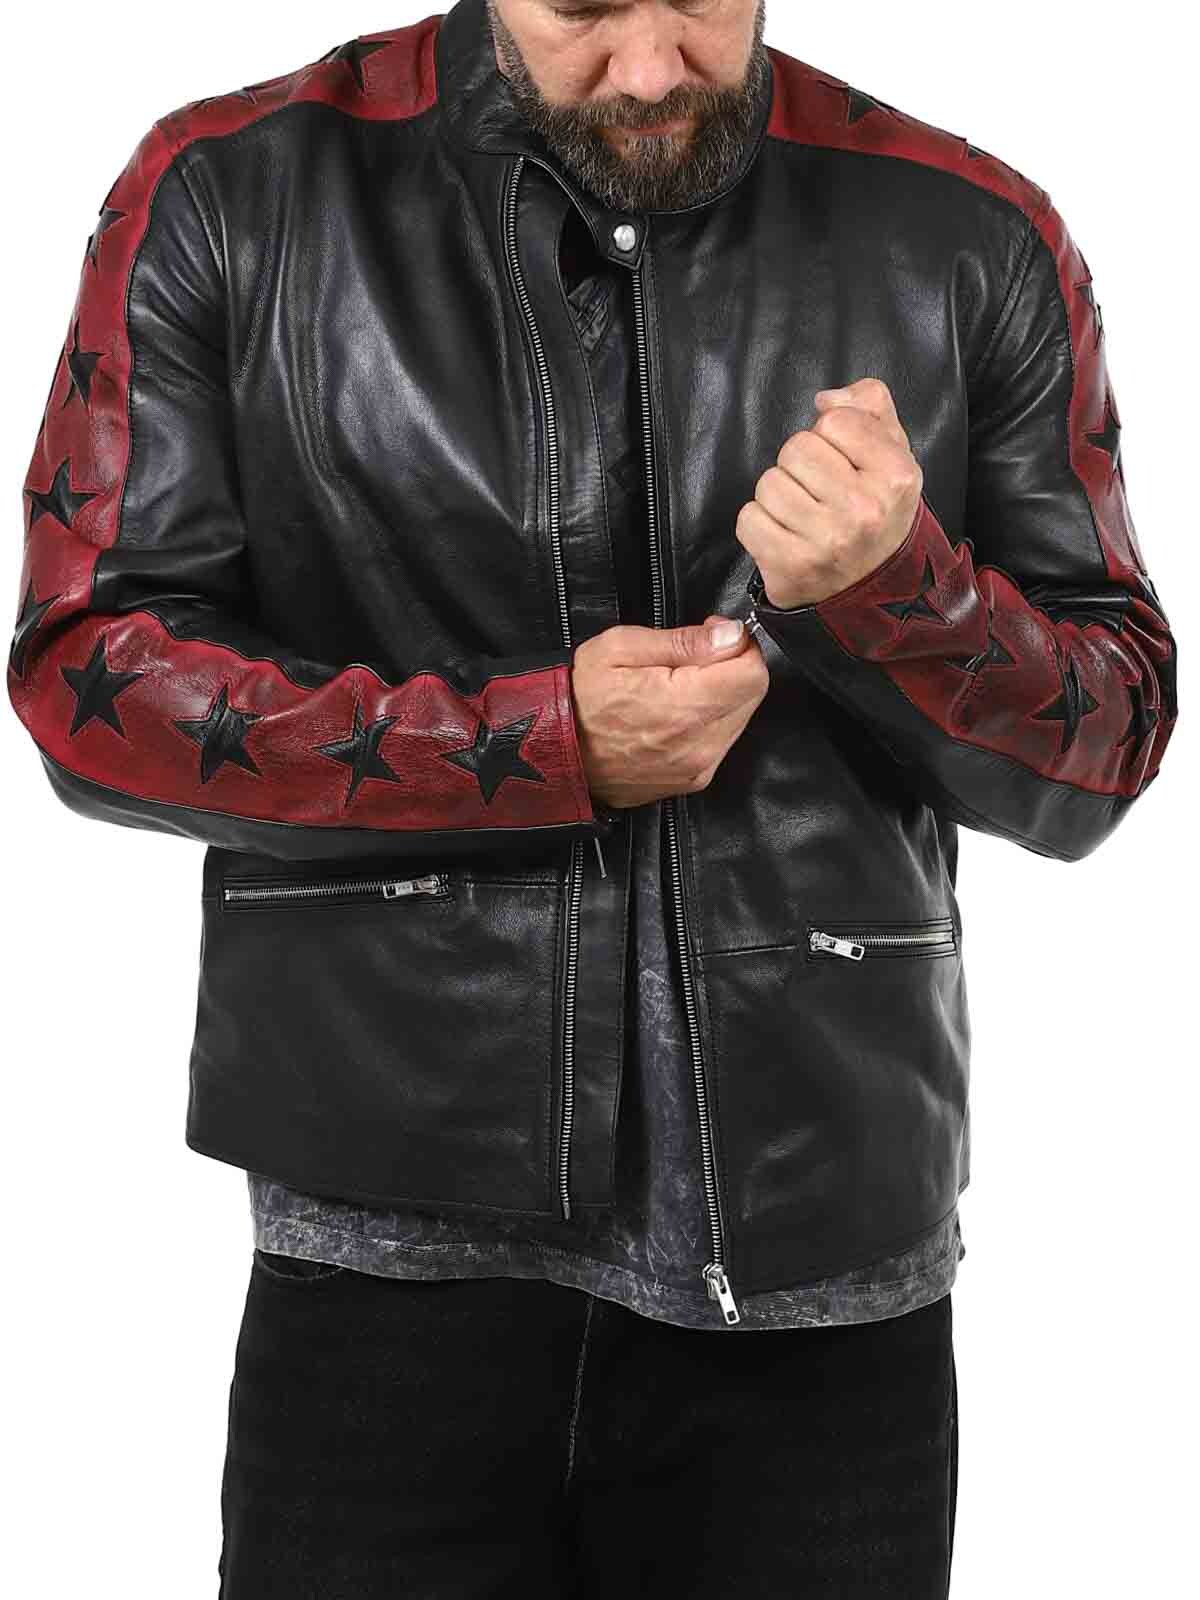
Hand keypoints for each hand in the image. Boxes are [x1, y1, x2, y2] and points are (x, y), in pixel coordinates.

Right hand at [570, 615, 768, 809]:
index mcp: (684, 707)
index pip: (753, 672)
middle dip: (731, 668)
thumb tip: (730, 636)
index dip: (739, 645)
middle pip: (752, 695)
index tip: (714, 636)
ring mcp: (698, 767)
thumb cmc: (578, 700)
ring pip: (740, 718)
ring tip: (677, 688)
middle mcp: (699, 744)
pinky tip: (675, 714)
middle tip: (692, 659)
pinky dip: (709, 722)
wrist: (555, 754)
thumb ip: (683, 641)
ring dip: (721, 696)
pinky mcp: (693, 780)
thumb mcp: (620, 648)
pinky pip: (722, 741)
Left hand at [735, 377, 923, 608]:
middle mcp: (863, 509)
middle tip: (820, 491)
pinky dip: (759, 524)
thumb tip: (824, 399)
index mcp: (895, 476)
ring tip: (803, 514)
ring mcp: (825, 541)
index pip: (835, 421)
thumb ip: (869, 405)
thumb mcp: (893, 453)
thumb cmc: (878, 511)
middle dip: (801, 464)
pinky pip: (748, 518)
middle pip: (796, 447)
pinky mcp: (790, 566)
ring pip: (768, 482)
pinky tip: (784, 534)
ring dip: (778, 494)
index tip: (842, 461)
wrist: (875, 587)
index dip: (830, 435)